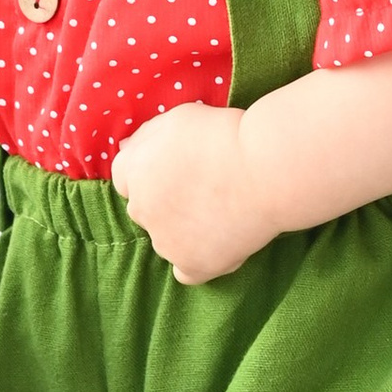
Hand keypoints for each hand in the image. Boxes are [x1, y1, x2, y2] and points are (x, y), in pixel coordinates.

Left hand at [110, 104, 272, 284]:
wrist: (265, 170)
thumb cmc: (225, 136)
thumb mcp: (177, 118)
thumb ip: (146, 136)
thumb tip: (127, 147)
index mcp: (133, 172)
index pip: (126, 178)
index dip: (152, 173)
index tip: (178, 170)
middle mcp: (141, 209)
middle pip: (144, 209)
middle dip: (165, 202)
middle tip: (203, 189)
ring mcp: (165, 242)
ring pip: (165, 240)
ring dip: (183, 231)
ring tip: (221, 213)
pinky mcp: (193, 265)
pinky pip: (185, 272)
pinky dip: (198, 261)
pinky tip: (217, 245)